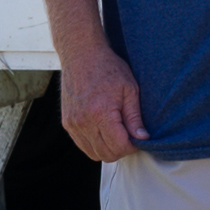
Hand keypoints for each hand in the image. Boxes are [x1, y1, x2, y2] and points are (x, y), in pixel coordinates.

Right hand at [57, 41, 147, 162]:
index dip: (133, 146)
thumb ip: (135, 117)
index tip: (138, 138)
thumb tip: (142, 138)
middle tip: (130, 137)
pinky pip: (83, 145)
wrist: (81, 54)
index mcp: (101, 113)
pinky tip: (104, 131)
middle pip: (106, 154)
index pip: (119, 147)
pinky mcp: (67, 123)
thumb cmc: (107, 67)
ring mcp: (73, 124)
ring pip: (94, 153)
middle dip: (122, 150)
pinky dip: (95, 144)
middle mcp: (84, 122)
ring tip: (117, 134)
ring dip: (108, 149)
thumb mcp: (129, 89)